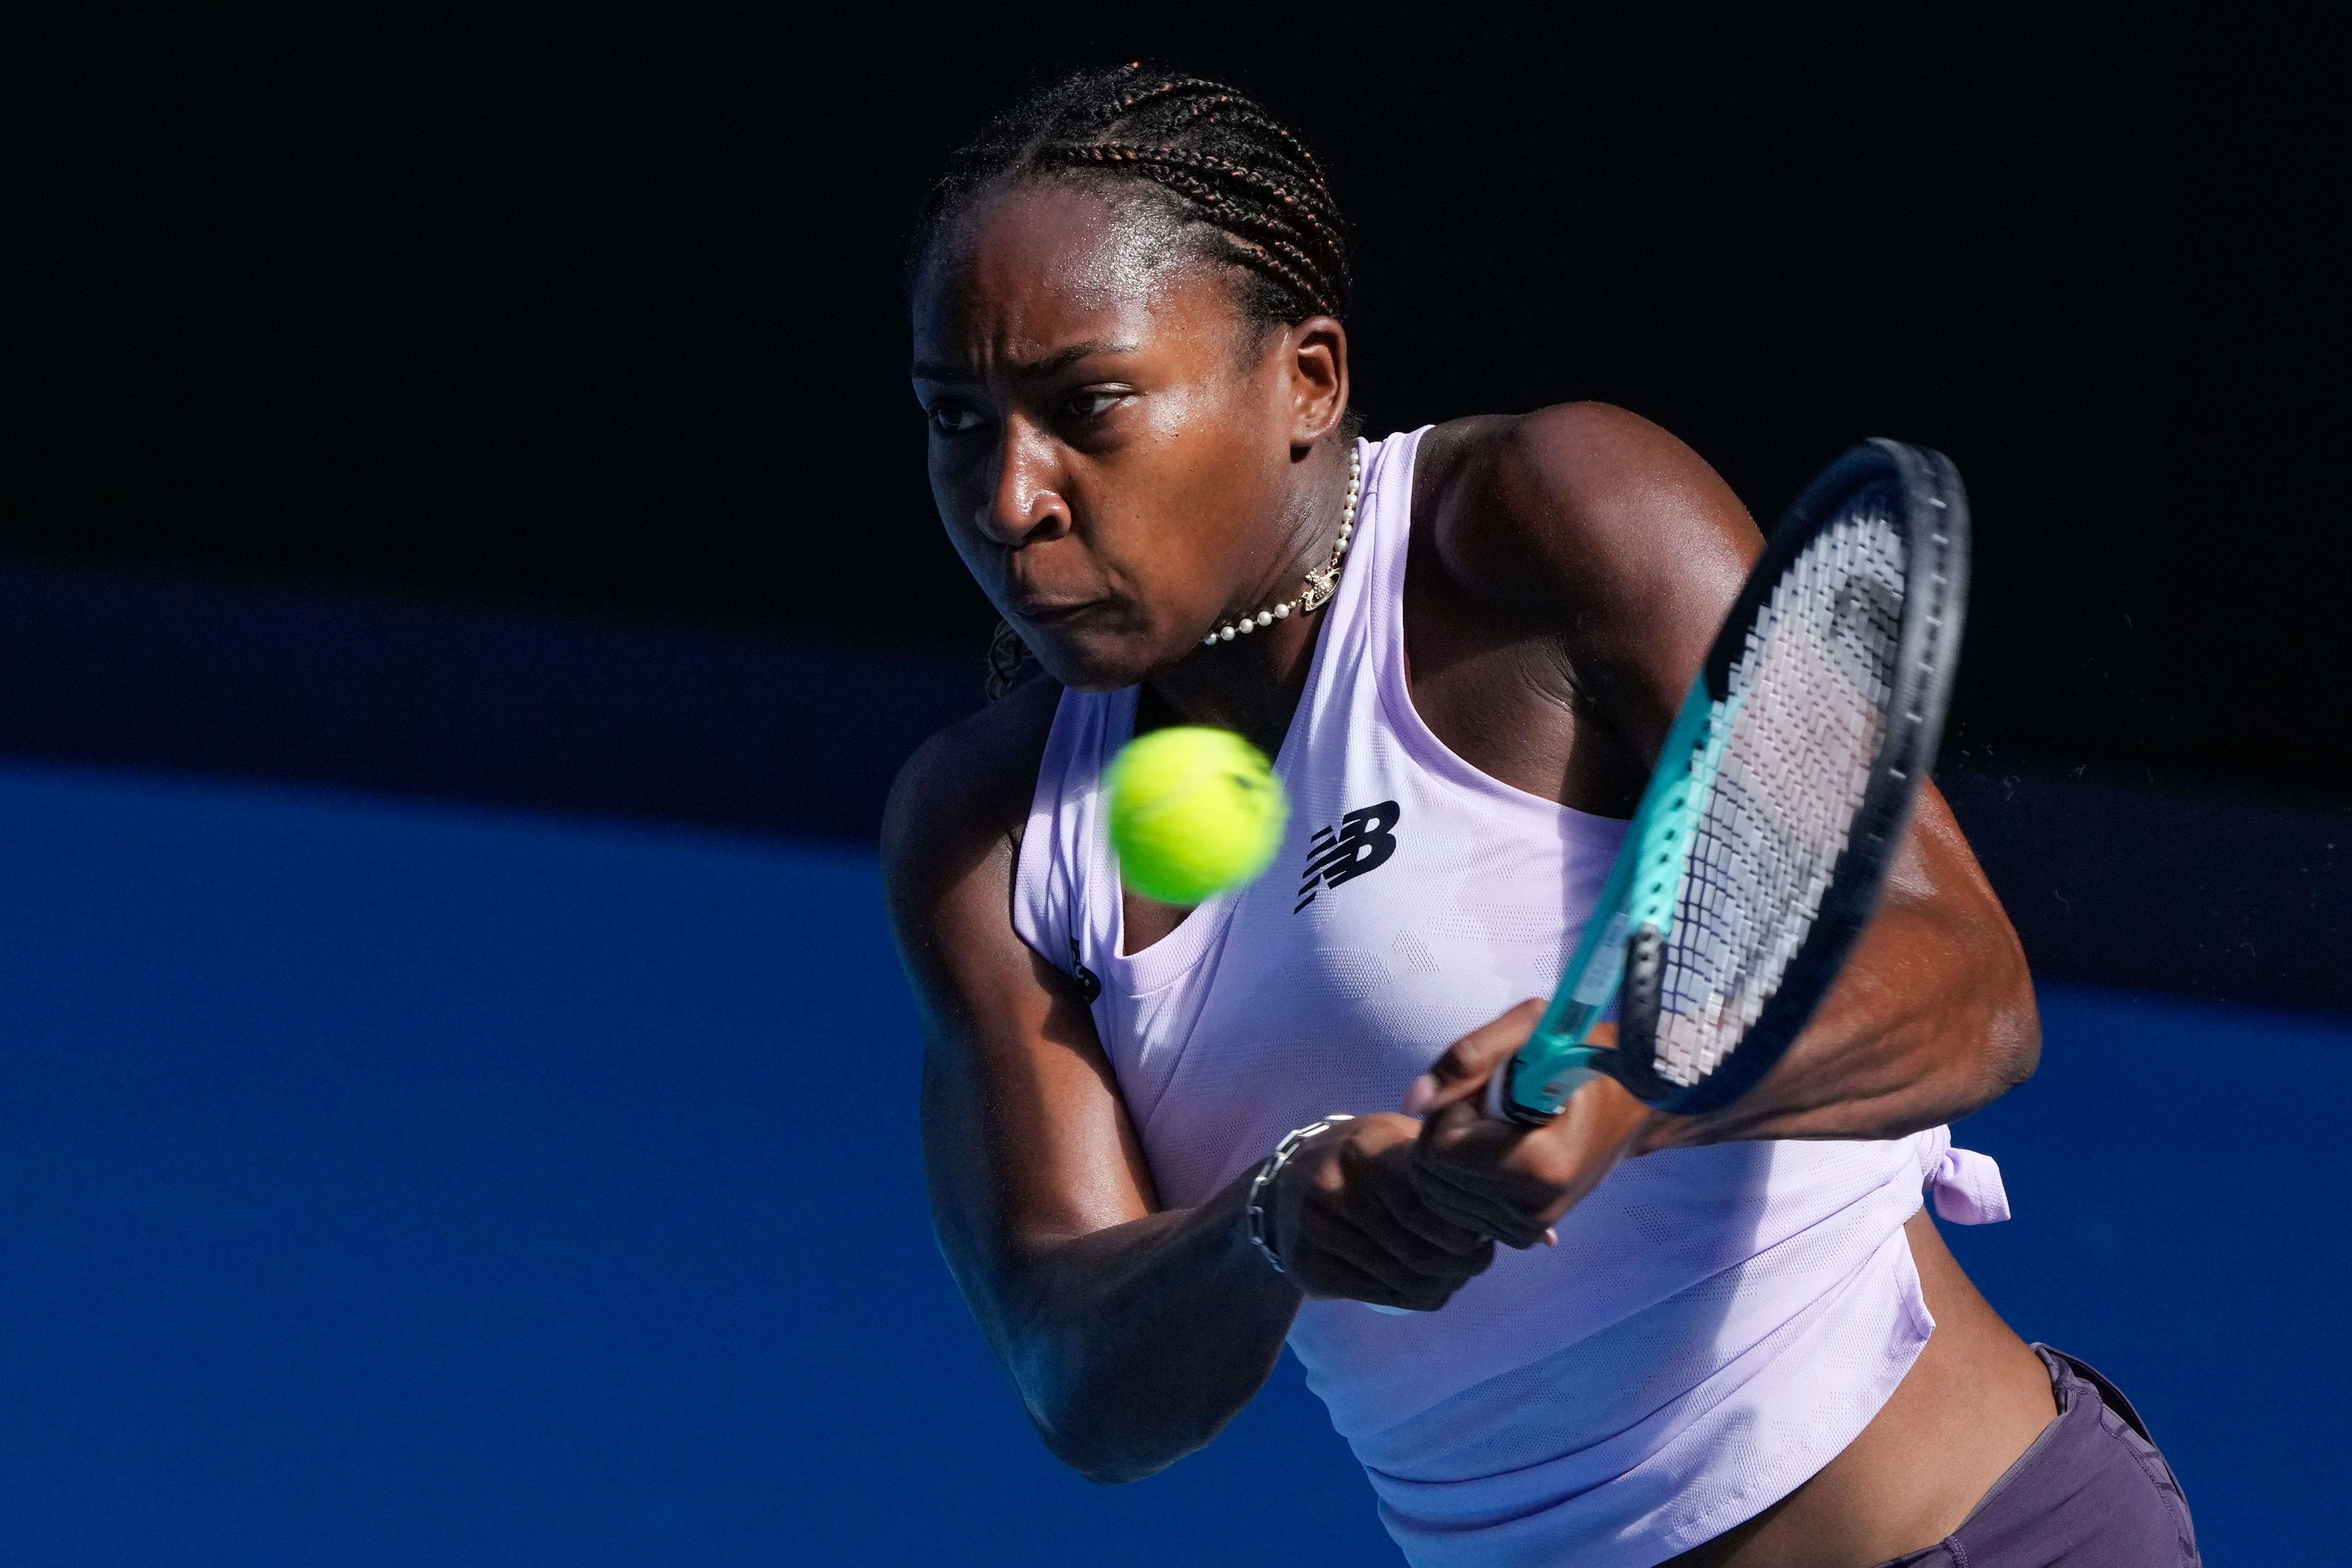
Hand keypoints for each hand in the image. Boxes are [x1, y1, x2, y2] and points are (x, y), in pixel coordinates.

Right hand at [1268, 1113, 1498, 1311]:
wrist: (1286, 1180)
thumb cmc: (1364, 1156)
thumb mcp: (1402, 1139)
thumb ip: (1457, 1172)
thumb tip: (1546, 1235)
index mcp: (1363, 1148)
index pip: (1428, 1205)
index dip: (1466, 1229)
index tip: (1484, 1233)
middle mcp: (1333, 1188)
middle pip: (1418, 1250)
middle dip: (1461, 1264)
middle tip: (1478, 1260)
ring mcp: (1315, 1230)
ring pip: (1401, 1279)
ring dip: (1442, 1285)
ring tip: (1456, 1274)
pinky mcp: (1308, 1266)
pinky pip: (1378, 1295)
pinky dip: (1414, 1298)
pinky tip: (1427, 1287)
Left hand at [1401, 1001, 1662, 1247]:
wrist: (1631, 1105)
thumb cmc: (1583, 1055)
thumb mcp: (1532, 1028)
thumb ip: (1467, 1056)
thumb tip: (1411, 1102)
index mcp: (1539, 1167)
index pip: (1440, 1149)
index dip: (1452, 1108)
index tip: (1487, 1090)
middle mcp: (1533, 1211)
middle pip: (1432, 1174)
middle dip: (1448, 1130)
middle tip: (1493, 1106)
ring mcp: (1527, 1228)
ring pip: (1438, 1192)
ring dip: (1455, 1152)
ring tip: (1500, 1126)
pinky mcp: (1521, 1234)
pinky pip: (1456, 1207)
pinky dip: (1463, 1175)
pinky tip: (1497, 1150)